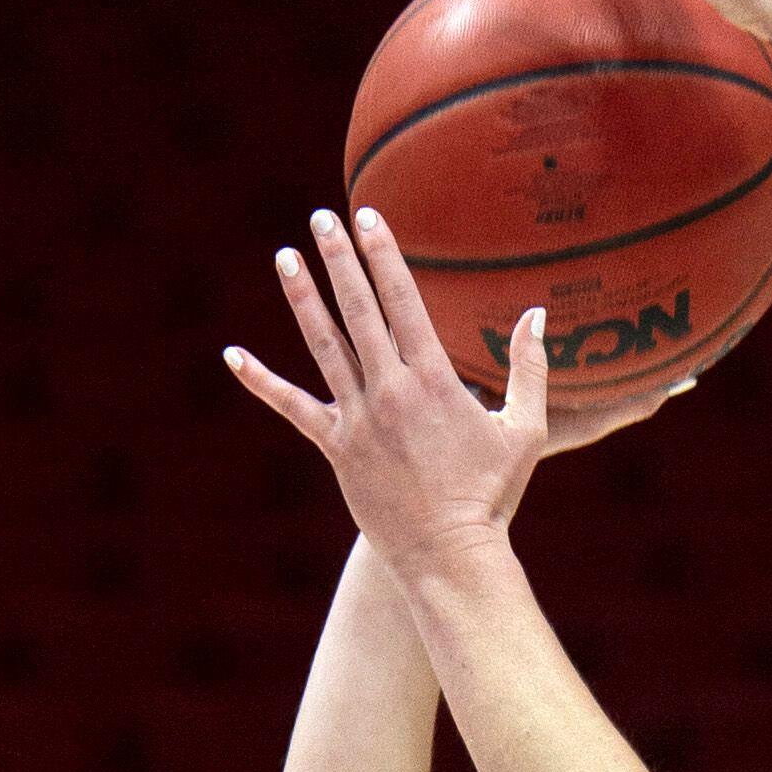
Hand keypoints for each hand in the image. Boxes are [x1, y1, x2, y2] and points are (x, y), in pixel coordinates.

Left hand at [226, 212, 550, 563]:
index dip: (383, 254)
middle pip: (359, 309)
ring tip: (285, 257)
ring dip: (303, 297)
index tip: (367, 216)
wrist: (449, 555)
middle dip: (340, 259)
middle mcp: (391, 390)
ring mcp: (360, 418)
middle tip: (322, 218)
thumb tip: (537, 313)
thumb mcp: (524, 429)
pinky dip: (261, 381)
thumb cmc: (491, 495)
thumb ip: (530, 367)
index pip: (403, 299)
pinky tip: (234, 356)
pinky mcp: (337, 449)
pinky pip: (292, 408)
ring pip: (324, 345)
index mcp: (434, 379)